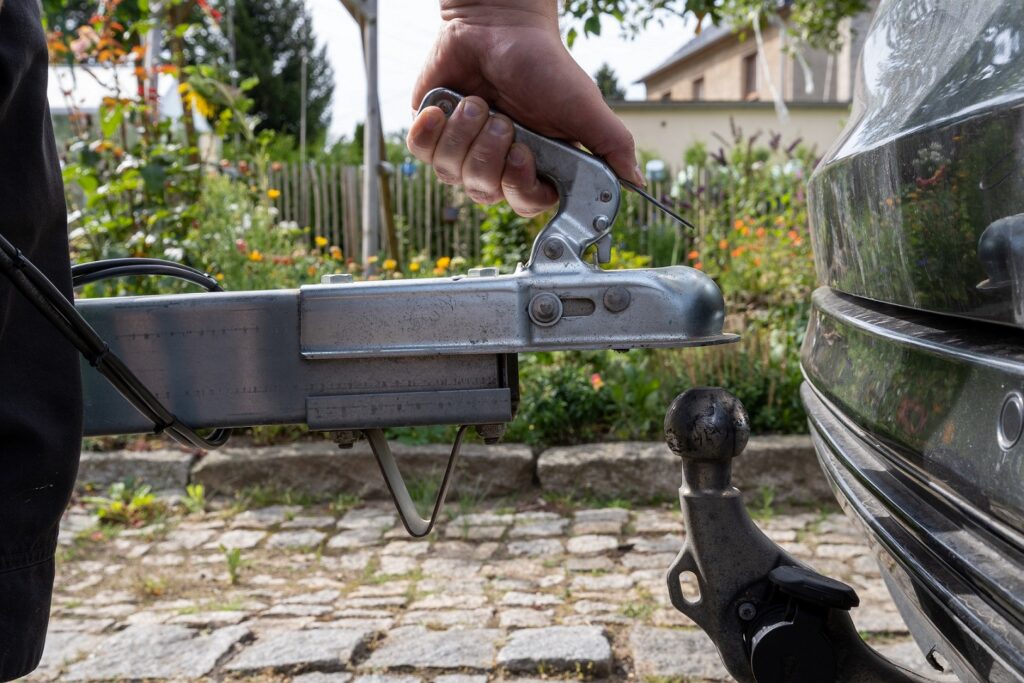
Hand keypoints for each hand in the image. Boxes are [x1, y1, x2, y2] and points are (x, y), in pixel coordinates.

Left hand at [407, 1, 641, 216]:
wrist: (497, 25)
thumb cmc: (543, 65)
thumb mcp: (585, 107)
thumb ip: (611, 146)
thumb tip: (634, 181)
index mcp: (535, 165)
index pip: (525, 203)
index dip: (520, 187)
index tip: (523, 156)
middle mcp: (498, 164)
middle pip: (485, 192)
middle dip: (491, 154)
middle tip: (503, 118)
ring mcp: (462, 151)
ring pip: (451, 173)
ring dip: (465, 132)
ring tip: (477, 101)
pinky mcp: (433, 133)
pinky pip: (421, 153)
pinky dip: (433, 129)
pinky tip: (447, 106)